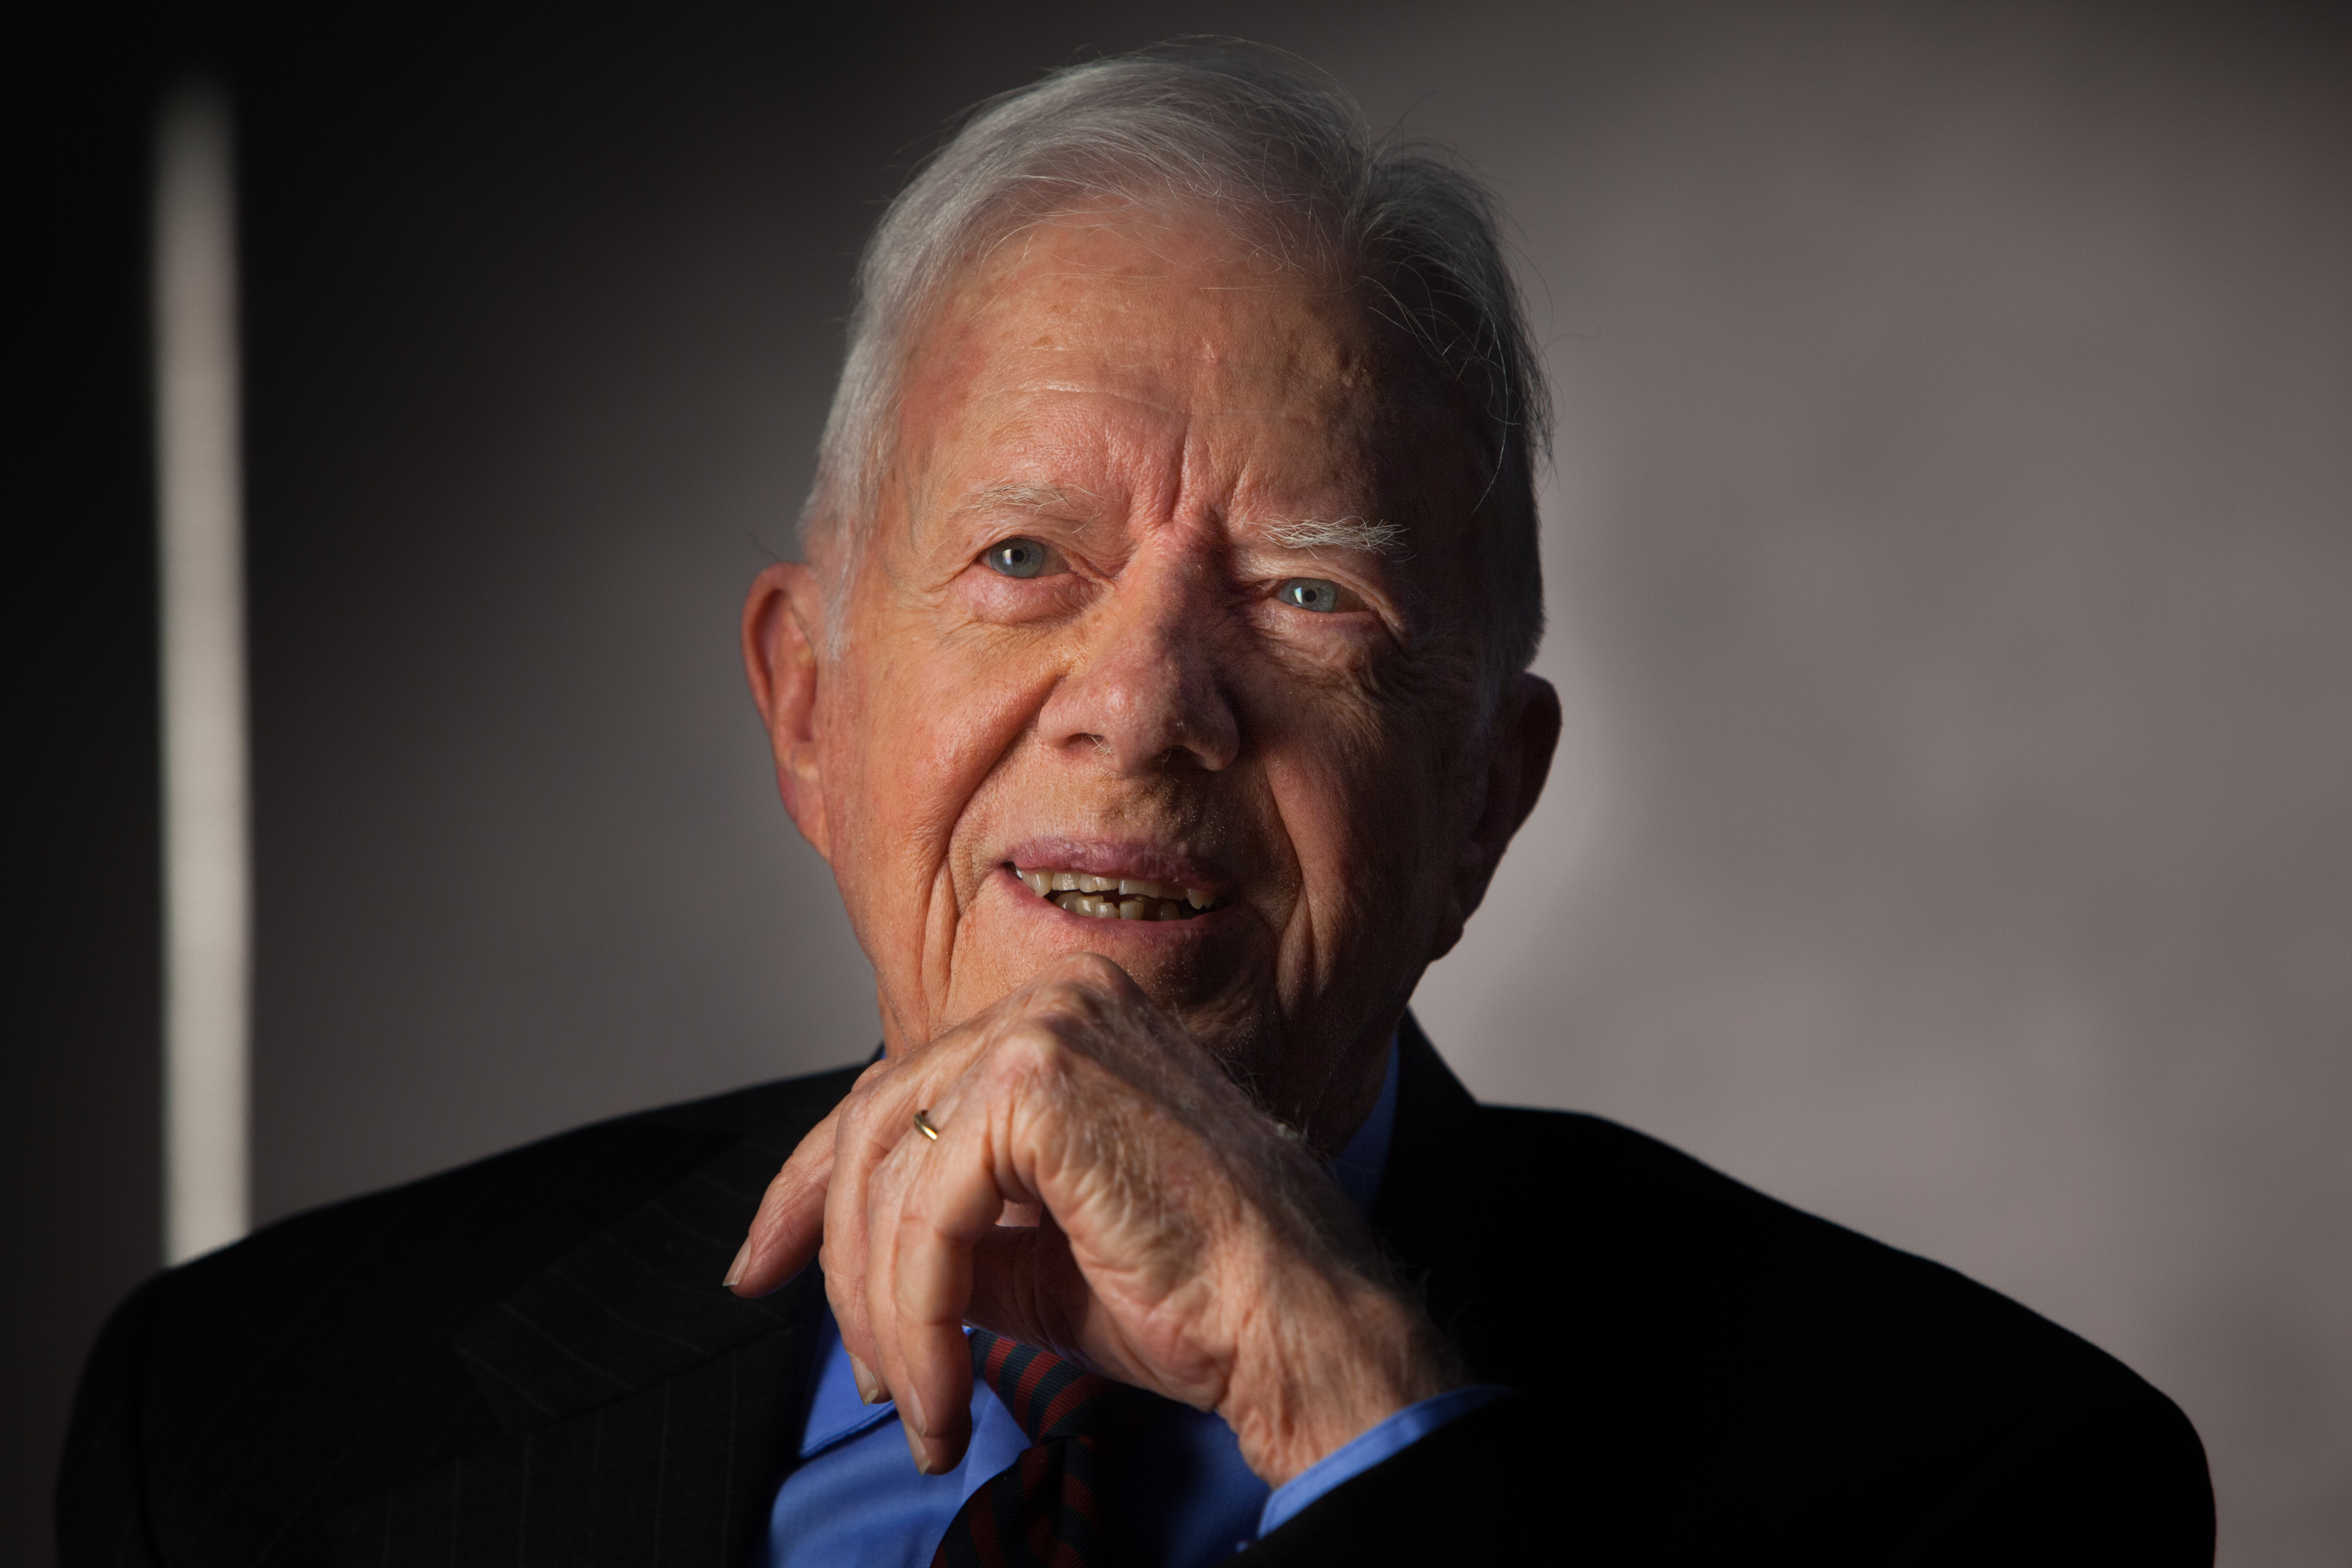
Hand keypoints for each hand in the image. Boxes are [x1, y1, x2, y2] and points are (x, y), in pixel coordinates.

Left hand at [724, 952, 1457, 1484]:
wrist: (1298, 1323)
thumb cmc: (1195, 1294)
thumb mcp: (1035, 1256)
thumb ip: (951, 1231)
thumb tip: (855, 1273)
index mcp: (1062, 1020)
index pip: (897, 1091)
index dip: (810, 1187)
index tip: (760, 1266)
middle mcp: (1052, 1001)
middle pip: (875, 1127)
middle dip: (838, 1262)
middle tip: (856, 1374)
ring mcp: (1048, 1028)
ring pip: (890, 1174)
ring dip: (881, 1311)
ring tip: (917, 1402)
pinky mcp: (1040, 1083)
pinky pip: (927, 1213)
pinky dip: (914, 1315)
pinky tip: (941, 1389)